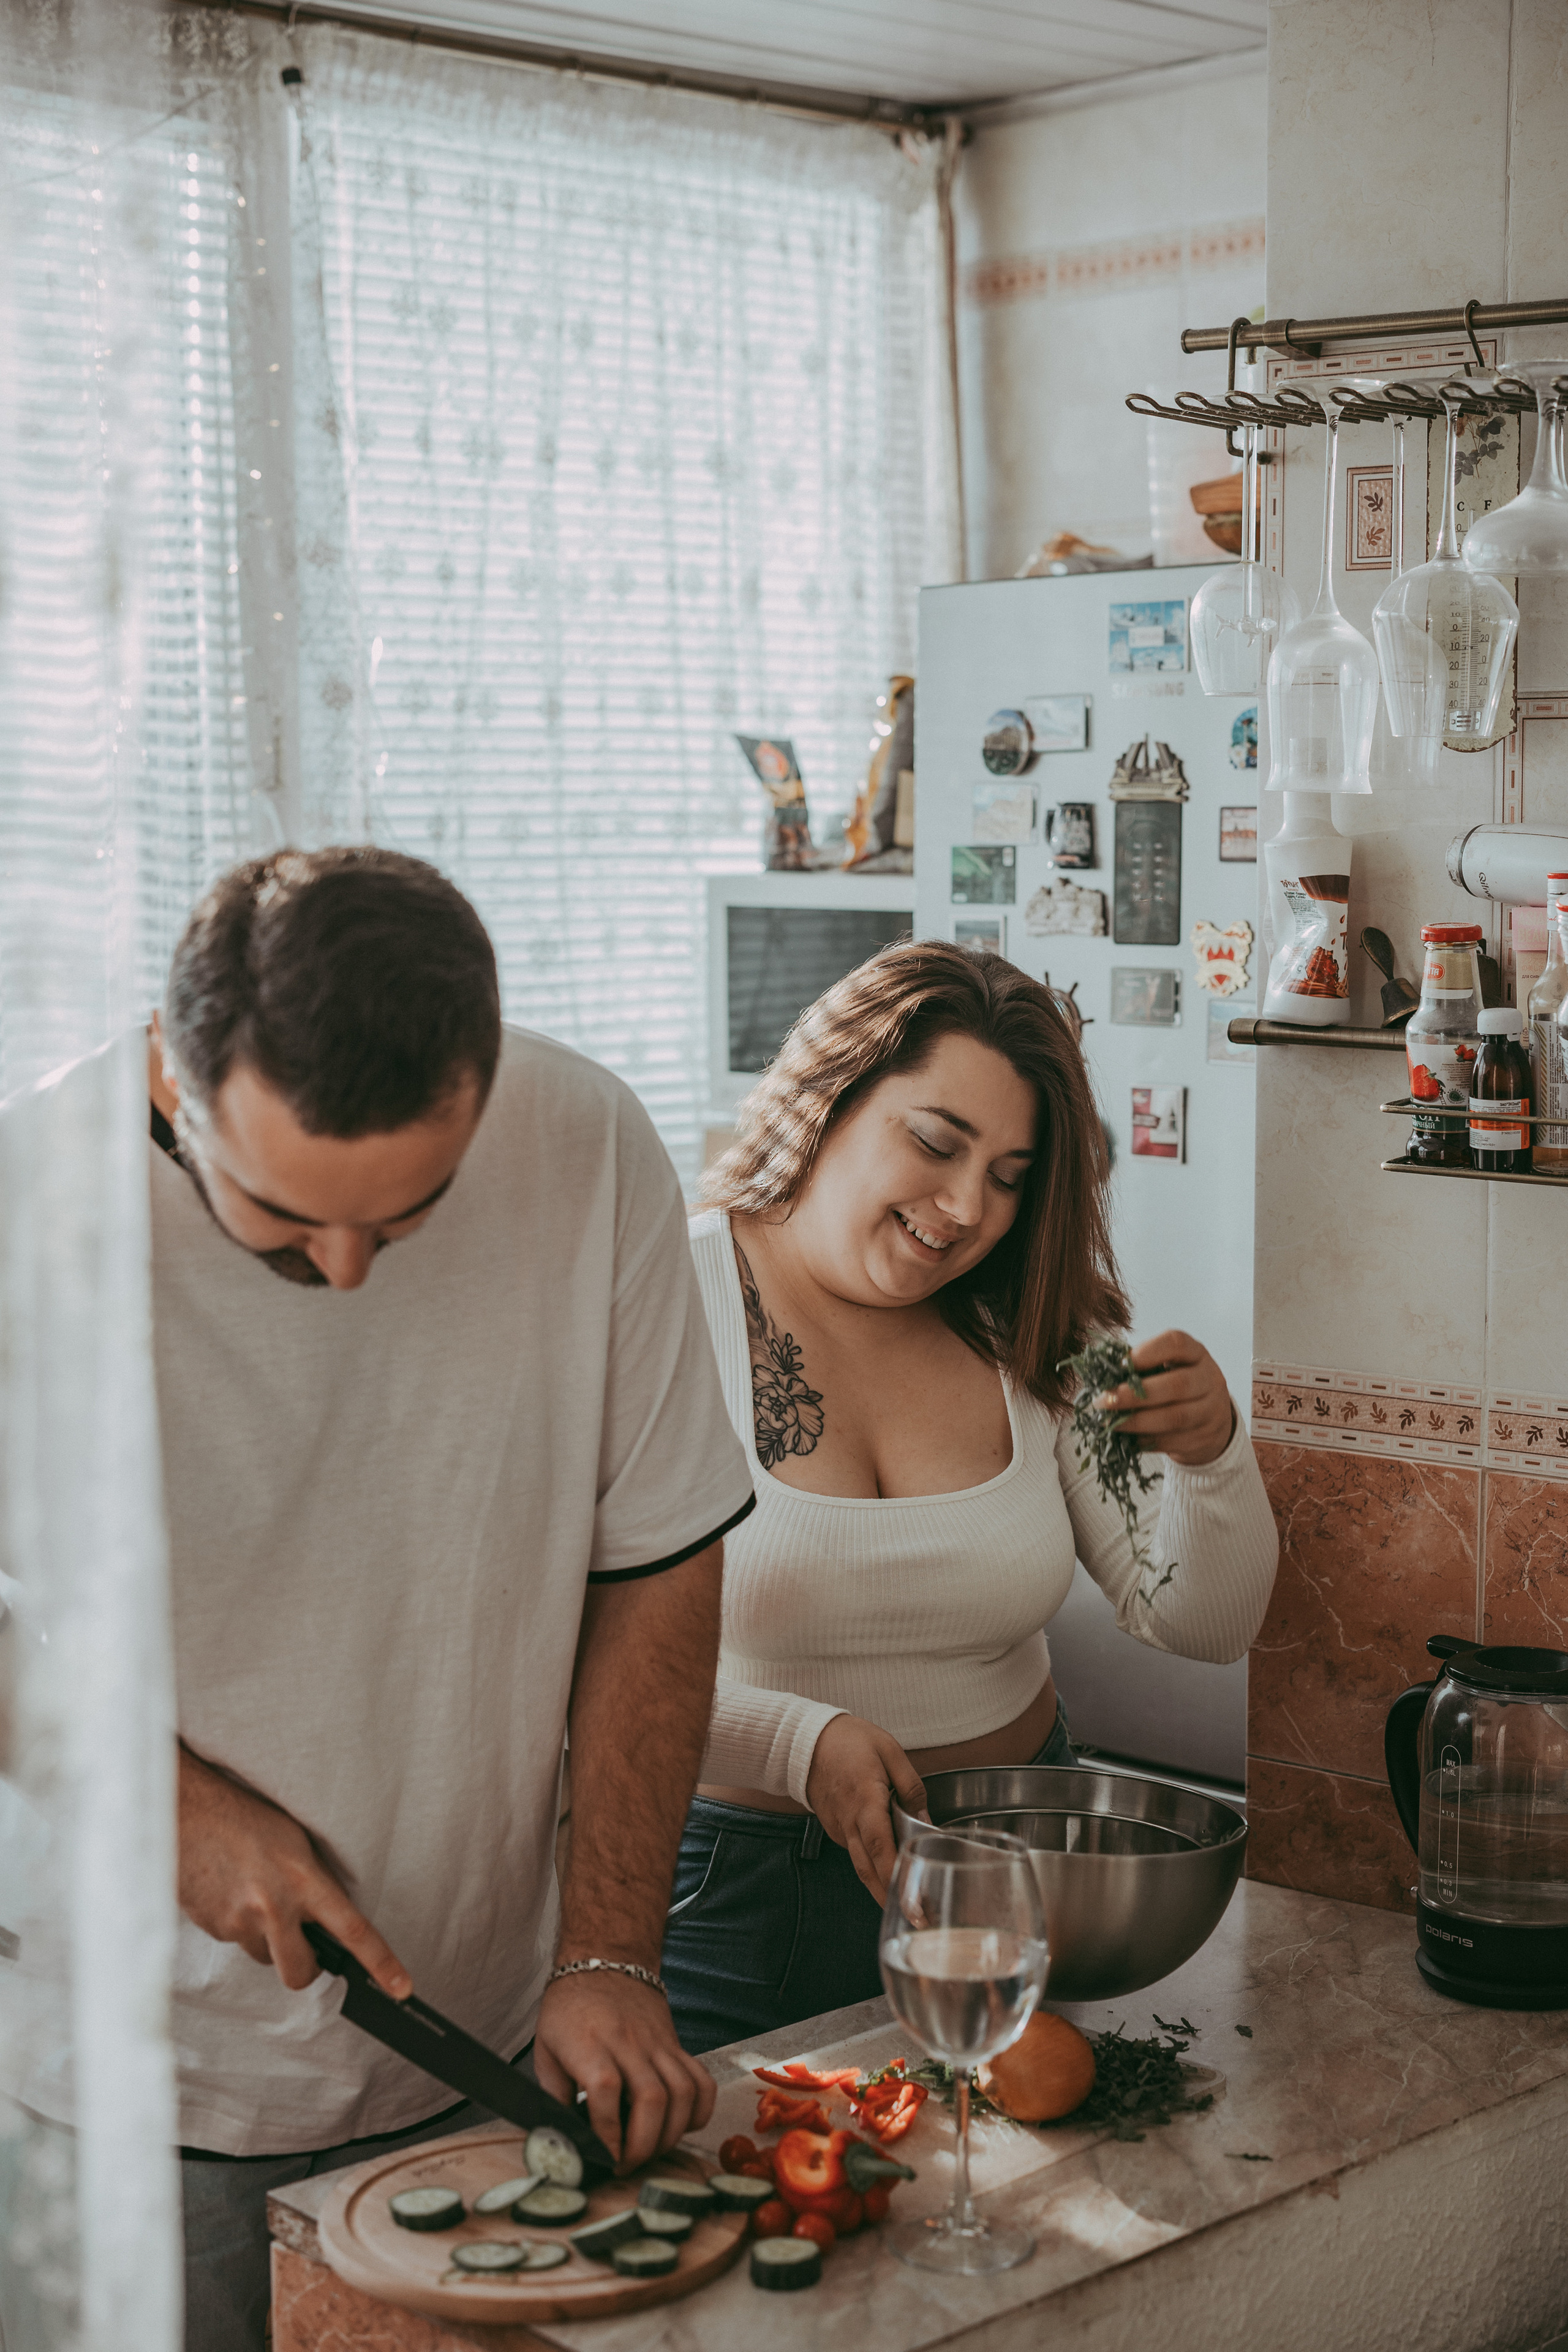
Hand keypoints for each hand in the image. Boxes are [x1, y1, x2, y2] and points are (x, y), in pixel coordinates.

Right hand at [177, 1743, 411, 1998]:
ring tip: (252, 1891)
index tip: (401, 1989)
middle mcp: (273, 1907)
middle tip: (304, 1948)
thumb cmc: (244, 1817)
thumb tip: (322, 1921)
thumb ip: (311, 1884)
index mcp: (303, 1879)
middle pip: (300, 1972)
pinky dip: (237, 1923)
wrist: (185, 1810)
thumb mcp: (294, 1841)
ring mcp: (238, 1922)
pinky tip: (227, 1888)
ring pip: (263, 1955)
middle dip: (305, 1967)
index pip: (352, 1931)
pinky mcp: (210, 1928)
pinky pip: (234, 1940)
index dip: (380, 1964)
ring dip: (265, 1938)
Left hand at [532, 1969, 714, 2172]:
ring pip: (682, 2093)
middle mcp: (629, 2043)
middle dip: (642, 2145)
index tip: (603, 2159)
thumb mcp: (545, 2050)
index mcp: (590, 2044)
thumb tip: (561, 2140)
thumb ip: (554, 2096)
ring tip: (650, 2151)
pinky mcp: (676, 2046)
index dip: (606, 2132)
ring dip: (671, 2134)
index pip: (605, 2090)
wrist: (605, 1960)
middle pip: (652, 2098)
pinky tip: (681, 2126)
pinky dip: (699, 2111)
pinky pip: (701, 2081)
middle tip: (626, 2165)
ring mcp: (658, 2044)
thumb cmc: (569, 2009)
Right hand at [805, 1714, 927, 1907]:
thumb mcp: (890, 1751)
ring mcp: (839, 1828)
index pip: (881, 1844)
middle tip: (917, 1921)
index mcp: (866, 1799)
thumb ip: (910, 1787)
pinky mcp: (835, 1829)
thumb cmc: (849, 1741)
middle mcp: (850, 1821)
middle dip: (893, 1897)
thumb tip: (927, 1820)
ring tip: (908, 1909)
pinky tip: (890, 1878)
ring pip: (862, 1867)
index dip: (897, 1874)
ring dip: (883, 1890)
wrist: (804, 1741)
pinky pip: (856, 1854)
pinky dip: (873, 1871)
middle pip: (870, 1869)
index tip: (913, 1901)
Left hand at [1098, 1329, 1235, 1466]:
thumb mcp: (1167, 1367)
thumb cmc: (1176, 1384)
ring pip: (1175, 1417)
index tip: (1120, 1364)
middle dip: (1135, 1394)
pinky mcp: (1205, 1437)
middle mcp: (1209, 1379)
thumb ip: (1141, 1367)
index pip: (1176, 1343)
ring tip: (1111, 1423)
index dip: (1148, 1352)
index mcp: (1196, 1353)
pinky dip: (1147, 1440)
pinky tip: (1129, 1438)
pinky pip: (1173, 1440)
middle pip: (1177, 1385)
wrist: (1212, 1417)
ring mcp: (1211, 1410)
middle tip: (1104, 1399)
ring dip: (1137, 1421)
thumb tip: (1102, 1374)